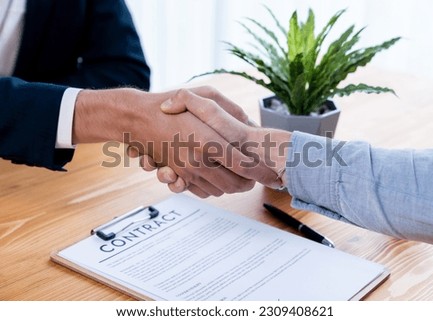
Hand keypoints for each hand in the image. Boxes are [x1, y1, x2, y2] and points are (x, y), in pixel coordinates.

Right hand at [73, 87, 258, 197]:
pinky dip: (215, 189)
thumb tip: (252, 125)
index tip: (272, 174)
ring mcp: (187, 172)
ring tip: (244, 179)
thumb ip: (231, 110)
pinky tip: (221, 179)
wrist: (138, 119)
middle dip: (251, 184)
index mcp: (209, 141)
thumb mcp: (205, 95)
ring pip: (220, 190)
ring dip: (234, 188)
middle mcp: (199, 161)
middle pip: (235, 184)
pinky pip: (202, 192)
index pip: (244, 166)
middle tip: (260, 179)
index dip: (262, 173)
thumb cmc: (173, 105)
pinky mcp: (178, 176)